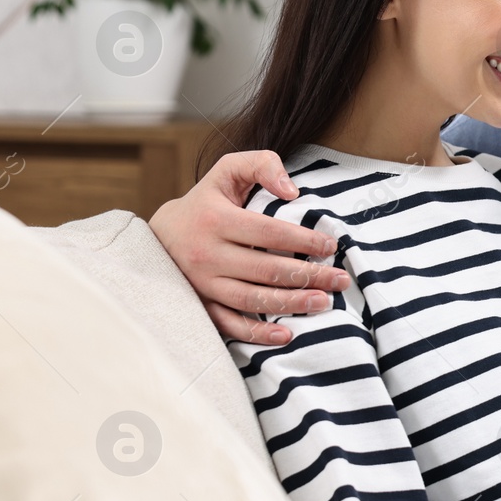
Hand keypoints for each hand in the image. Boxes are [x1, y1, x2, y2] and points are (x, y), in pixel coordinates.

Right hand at [149, 150, 346, 344]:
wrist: (159, 236)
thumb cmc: (206, 201)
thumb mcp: (227, 171)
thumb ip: (261, 165)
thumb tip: (293, 191)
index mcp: (216, 219)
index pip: (268, 232)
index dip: (302, 241)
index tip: (330, 246)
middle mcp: (208, 254)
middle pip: (266, 270)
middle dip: (308, 276)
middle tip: (340, 280)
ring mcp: (203, 284)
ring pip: (252, 299)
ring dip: (291, 304)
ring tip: (324, 303)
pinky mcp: (202, 305)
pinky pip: (230, 325)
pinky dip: (258, 333)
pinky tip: (287, 335)